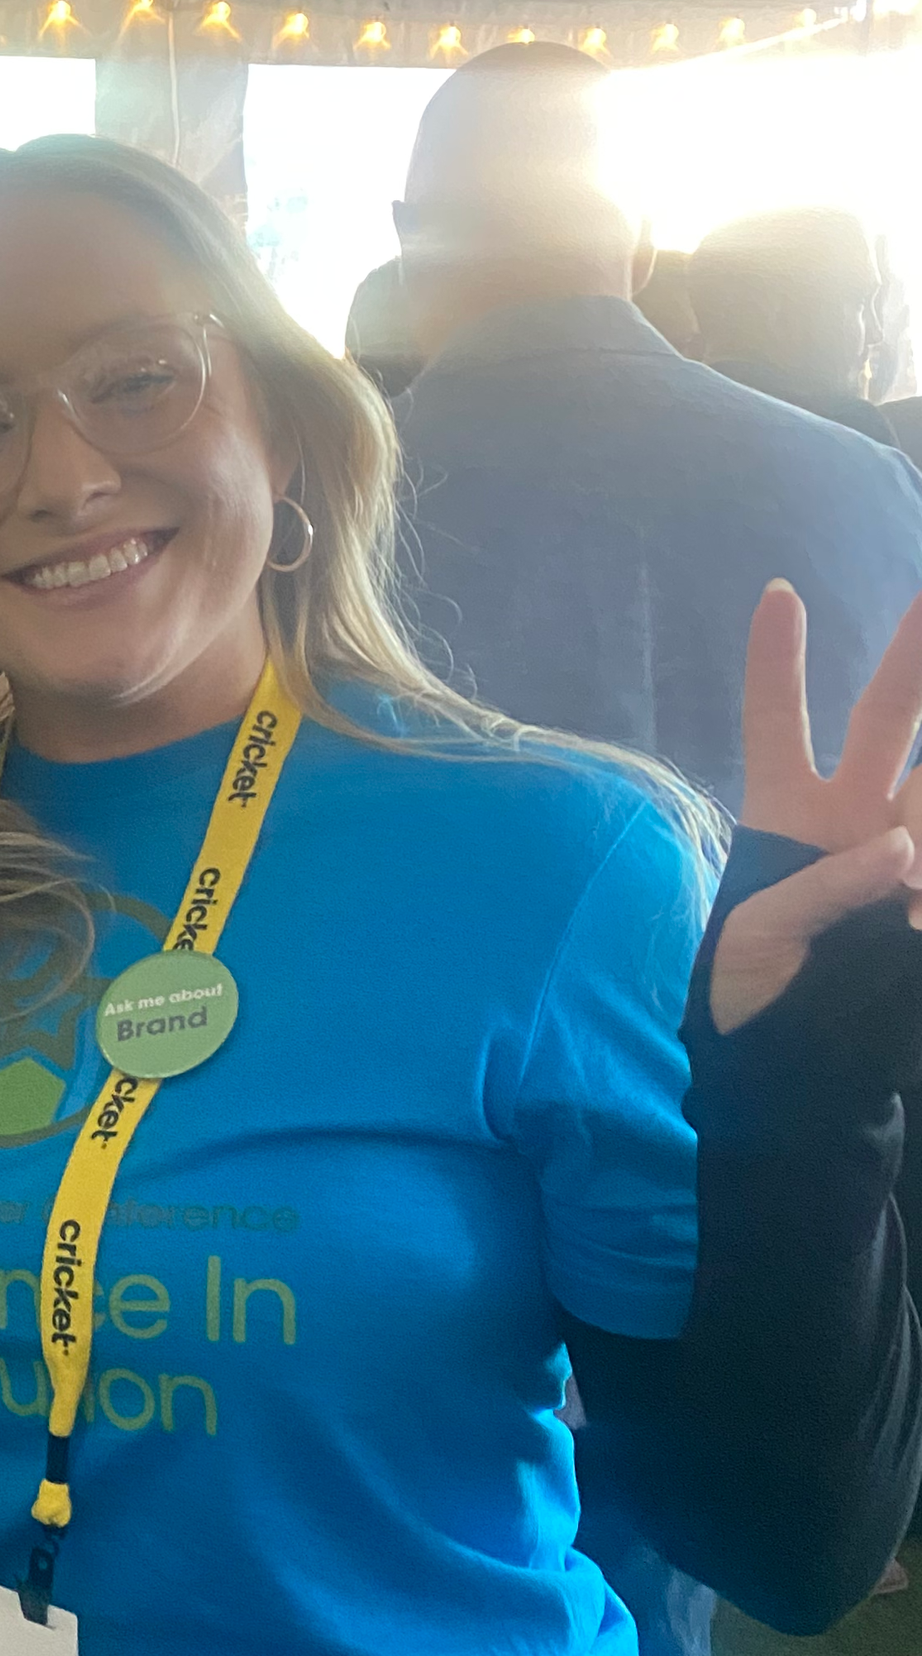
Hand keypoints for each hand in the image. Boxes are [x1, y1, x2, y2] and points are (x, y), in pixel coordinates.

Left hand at [712, 583, 921, 1031]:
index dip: (778, 661)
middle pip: (884, 719)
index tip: (779, 593)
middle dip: (910, 661)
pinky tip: (920, 877)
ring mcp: (902, 852)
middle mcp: (852, 817)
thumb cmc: (750, 991)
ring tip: (917, 761)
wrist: (790, 1062)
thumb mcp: (760, 936)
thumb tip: (904, 850)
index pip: (778, 720)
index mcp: (786, 814)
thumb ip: (826, 889)